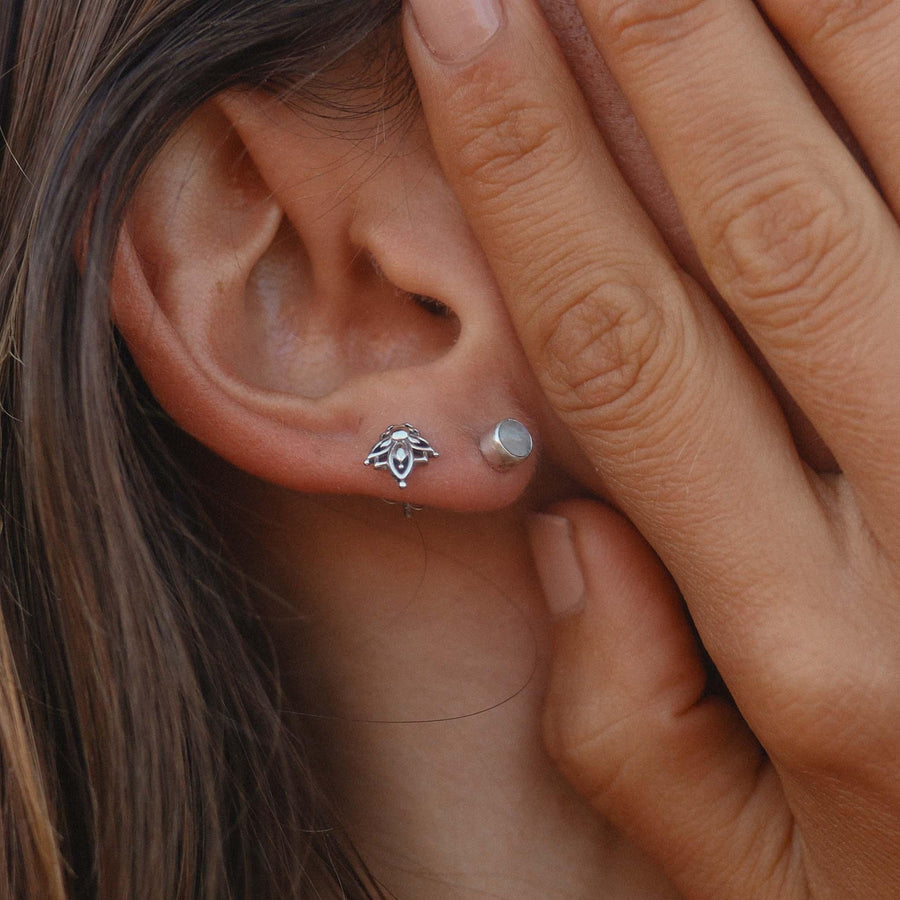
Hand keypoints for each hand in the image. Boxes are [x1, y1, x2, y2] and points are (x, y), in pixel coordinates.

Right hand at [402, 1, 899, 896]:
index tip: (457, 24)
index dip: (528, 167)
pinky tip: (858, 16)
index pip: (624, 342)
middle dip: (652, 33)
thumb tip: (568, 533)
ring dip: (808, 10)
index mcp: (817, 652)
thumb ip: (625, 722)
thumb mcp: (752, 874)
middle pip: (769, 219)